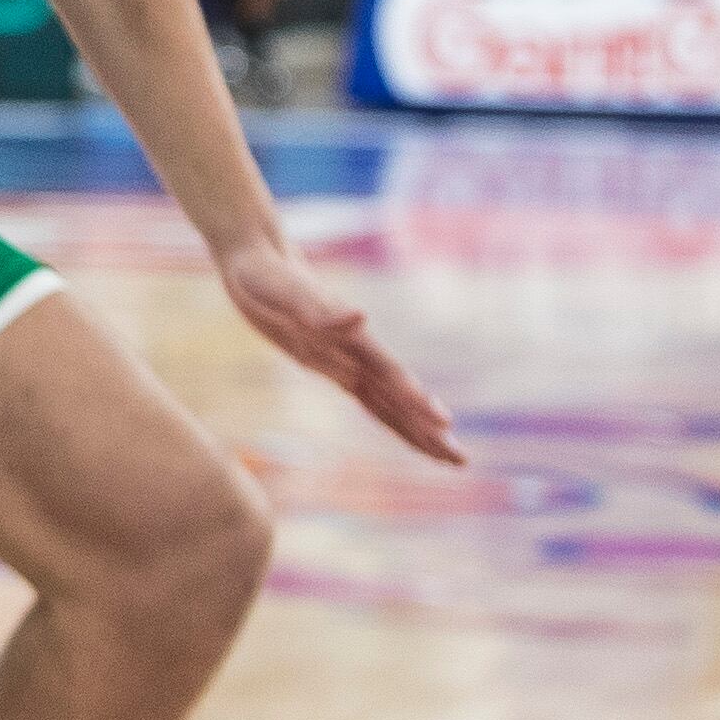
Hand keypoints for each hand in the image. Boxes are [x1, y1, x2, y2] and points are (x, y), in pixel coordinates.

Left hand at [215, 234, 463, 466]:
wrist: (257, 258)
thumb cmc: (266, 273)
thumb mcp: (282, 289)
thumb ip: (318, 306)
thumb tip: (359, 316)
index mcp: (350, 336)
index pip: (388, 372)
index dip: (413, 398)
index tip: (443, 423)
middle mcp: (355, 350)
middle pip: (399, 395)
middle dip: (428, 429)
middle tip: (462, 461)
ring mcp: (347, 359)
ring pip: (389, 403)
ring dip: (419, 430)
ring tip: (450, 457)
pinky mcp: (332, 365)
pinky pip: (368, 399)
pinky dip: (391, 418)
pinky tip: (409, 431)